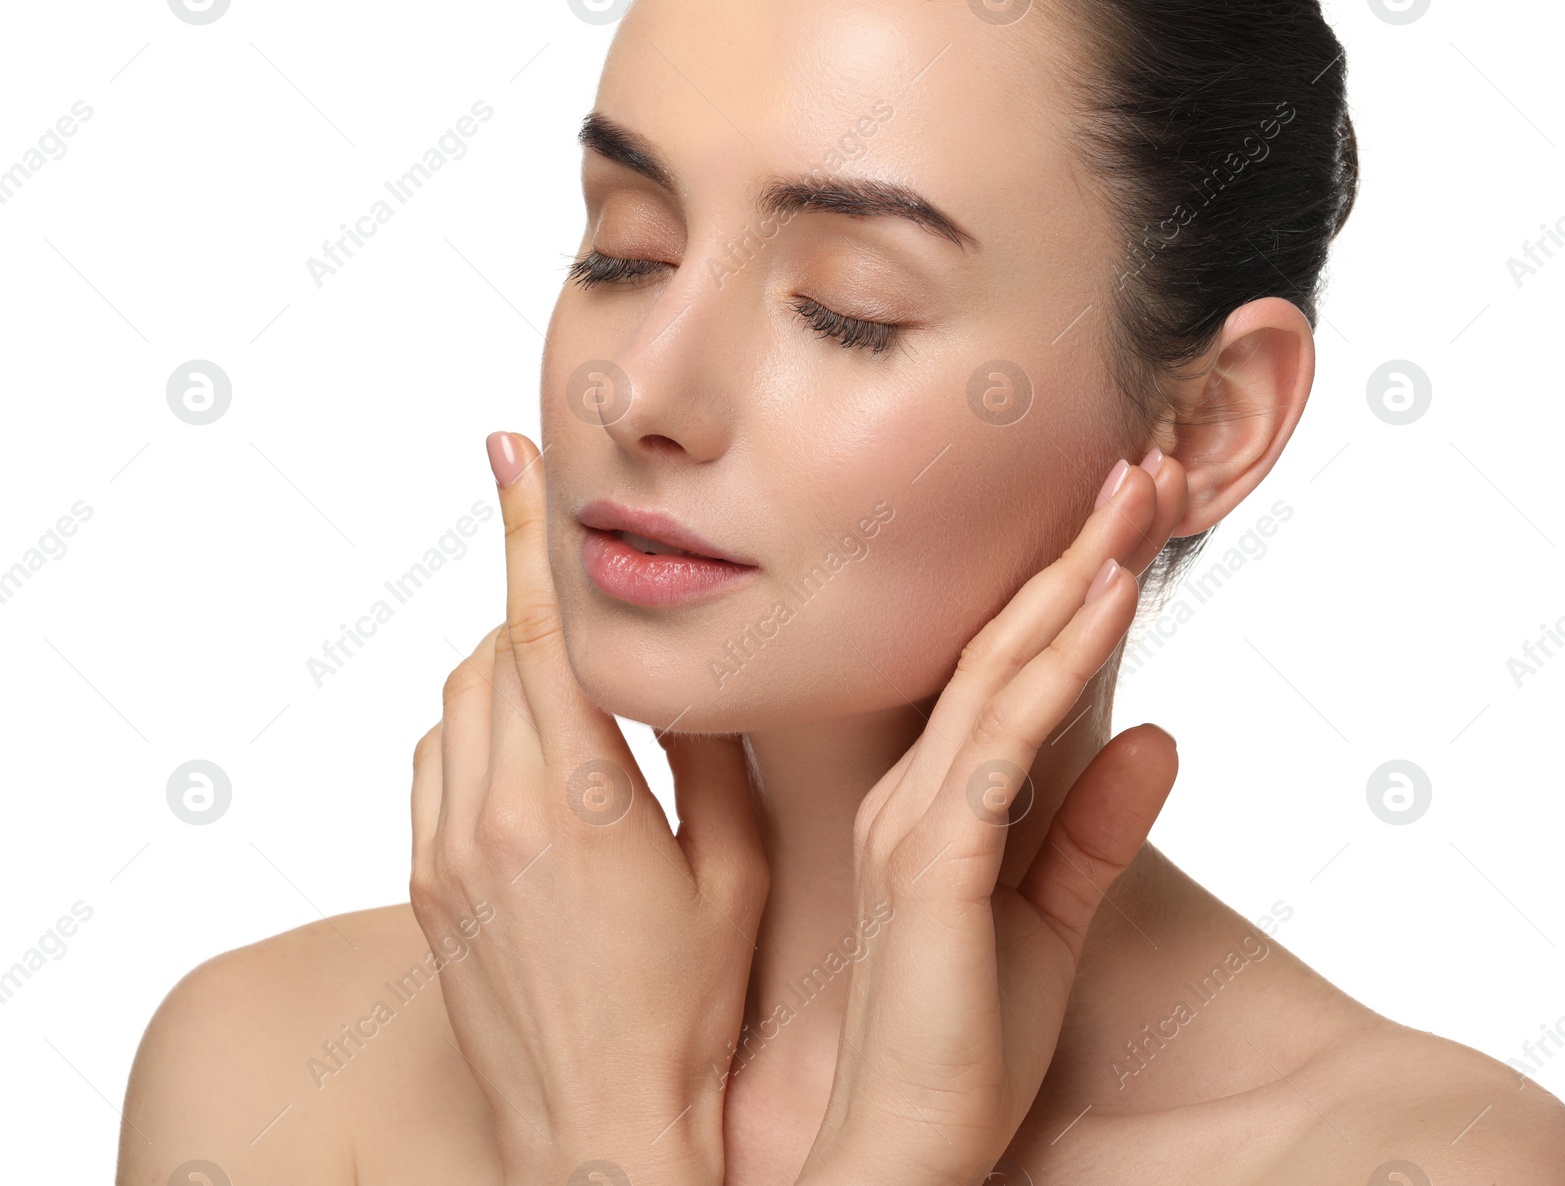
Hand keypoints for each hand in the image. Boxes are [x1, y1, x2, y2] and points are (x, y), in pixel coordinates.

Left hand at [408, 431, 769, 1185]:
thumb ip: (706, 762)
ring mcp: (445, 853)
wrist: (598, 1130)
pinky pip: (430, 767)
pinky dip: (472, 732)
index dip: (524, 532)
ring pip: (454, 705)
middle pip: (493, 655)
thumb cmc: (685, 1015)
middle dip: (532, 607)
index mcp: (580, 802)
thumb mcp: (734, 878)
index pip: (541, 630)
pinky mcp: (424, 887)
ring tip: (570, 693)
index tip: (509, 454)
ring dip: (505, 671)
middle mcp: (494, 815)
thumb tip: (686, 675)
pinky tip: (527, 761)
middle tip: (583, 600)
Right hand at [798, 452, 1186, 1185]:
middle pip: (1001, 647)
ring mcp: (913, 822)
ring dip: (1077, 577)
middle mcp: (910, 795)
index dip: (1066, 591)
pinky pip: (1007, 741)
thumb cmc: (964, 1054)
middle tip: (1139, 465)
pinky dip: (1061, 661)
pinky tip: (1110, 596)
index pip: (1003, 673)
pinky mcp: (932, 863)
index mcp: (930, 807)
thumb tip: (1160, 734)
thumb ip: (1095, 831)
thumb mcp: (1052, 927)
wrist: (902, 1154)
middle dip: (1075, 551)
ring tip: (1139, 496)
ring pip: (1003, 671)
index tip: (1125, 522)